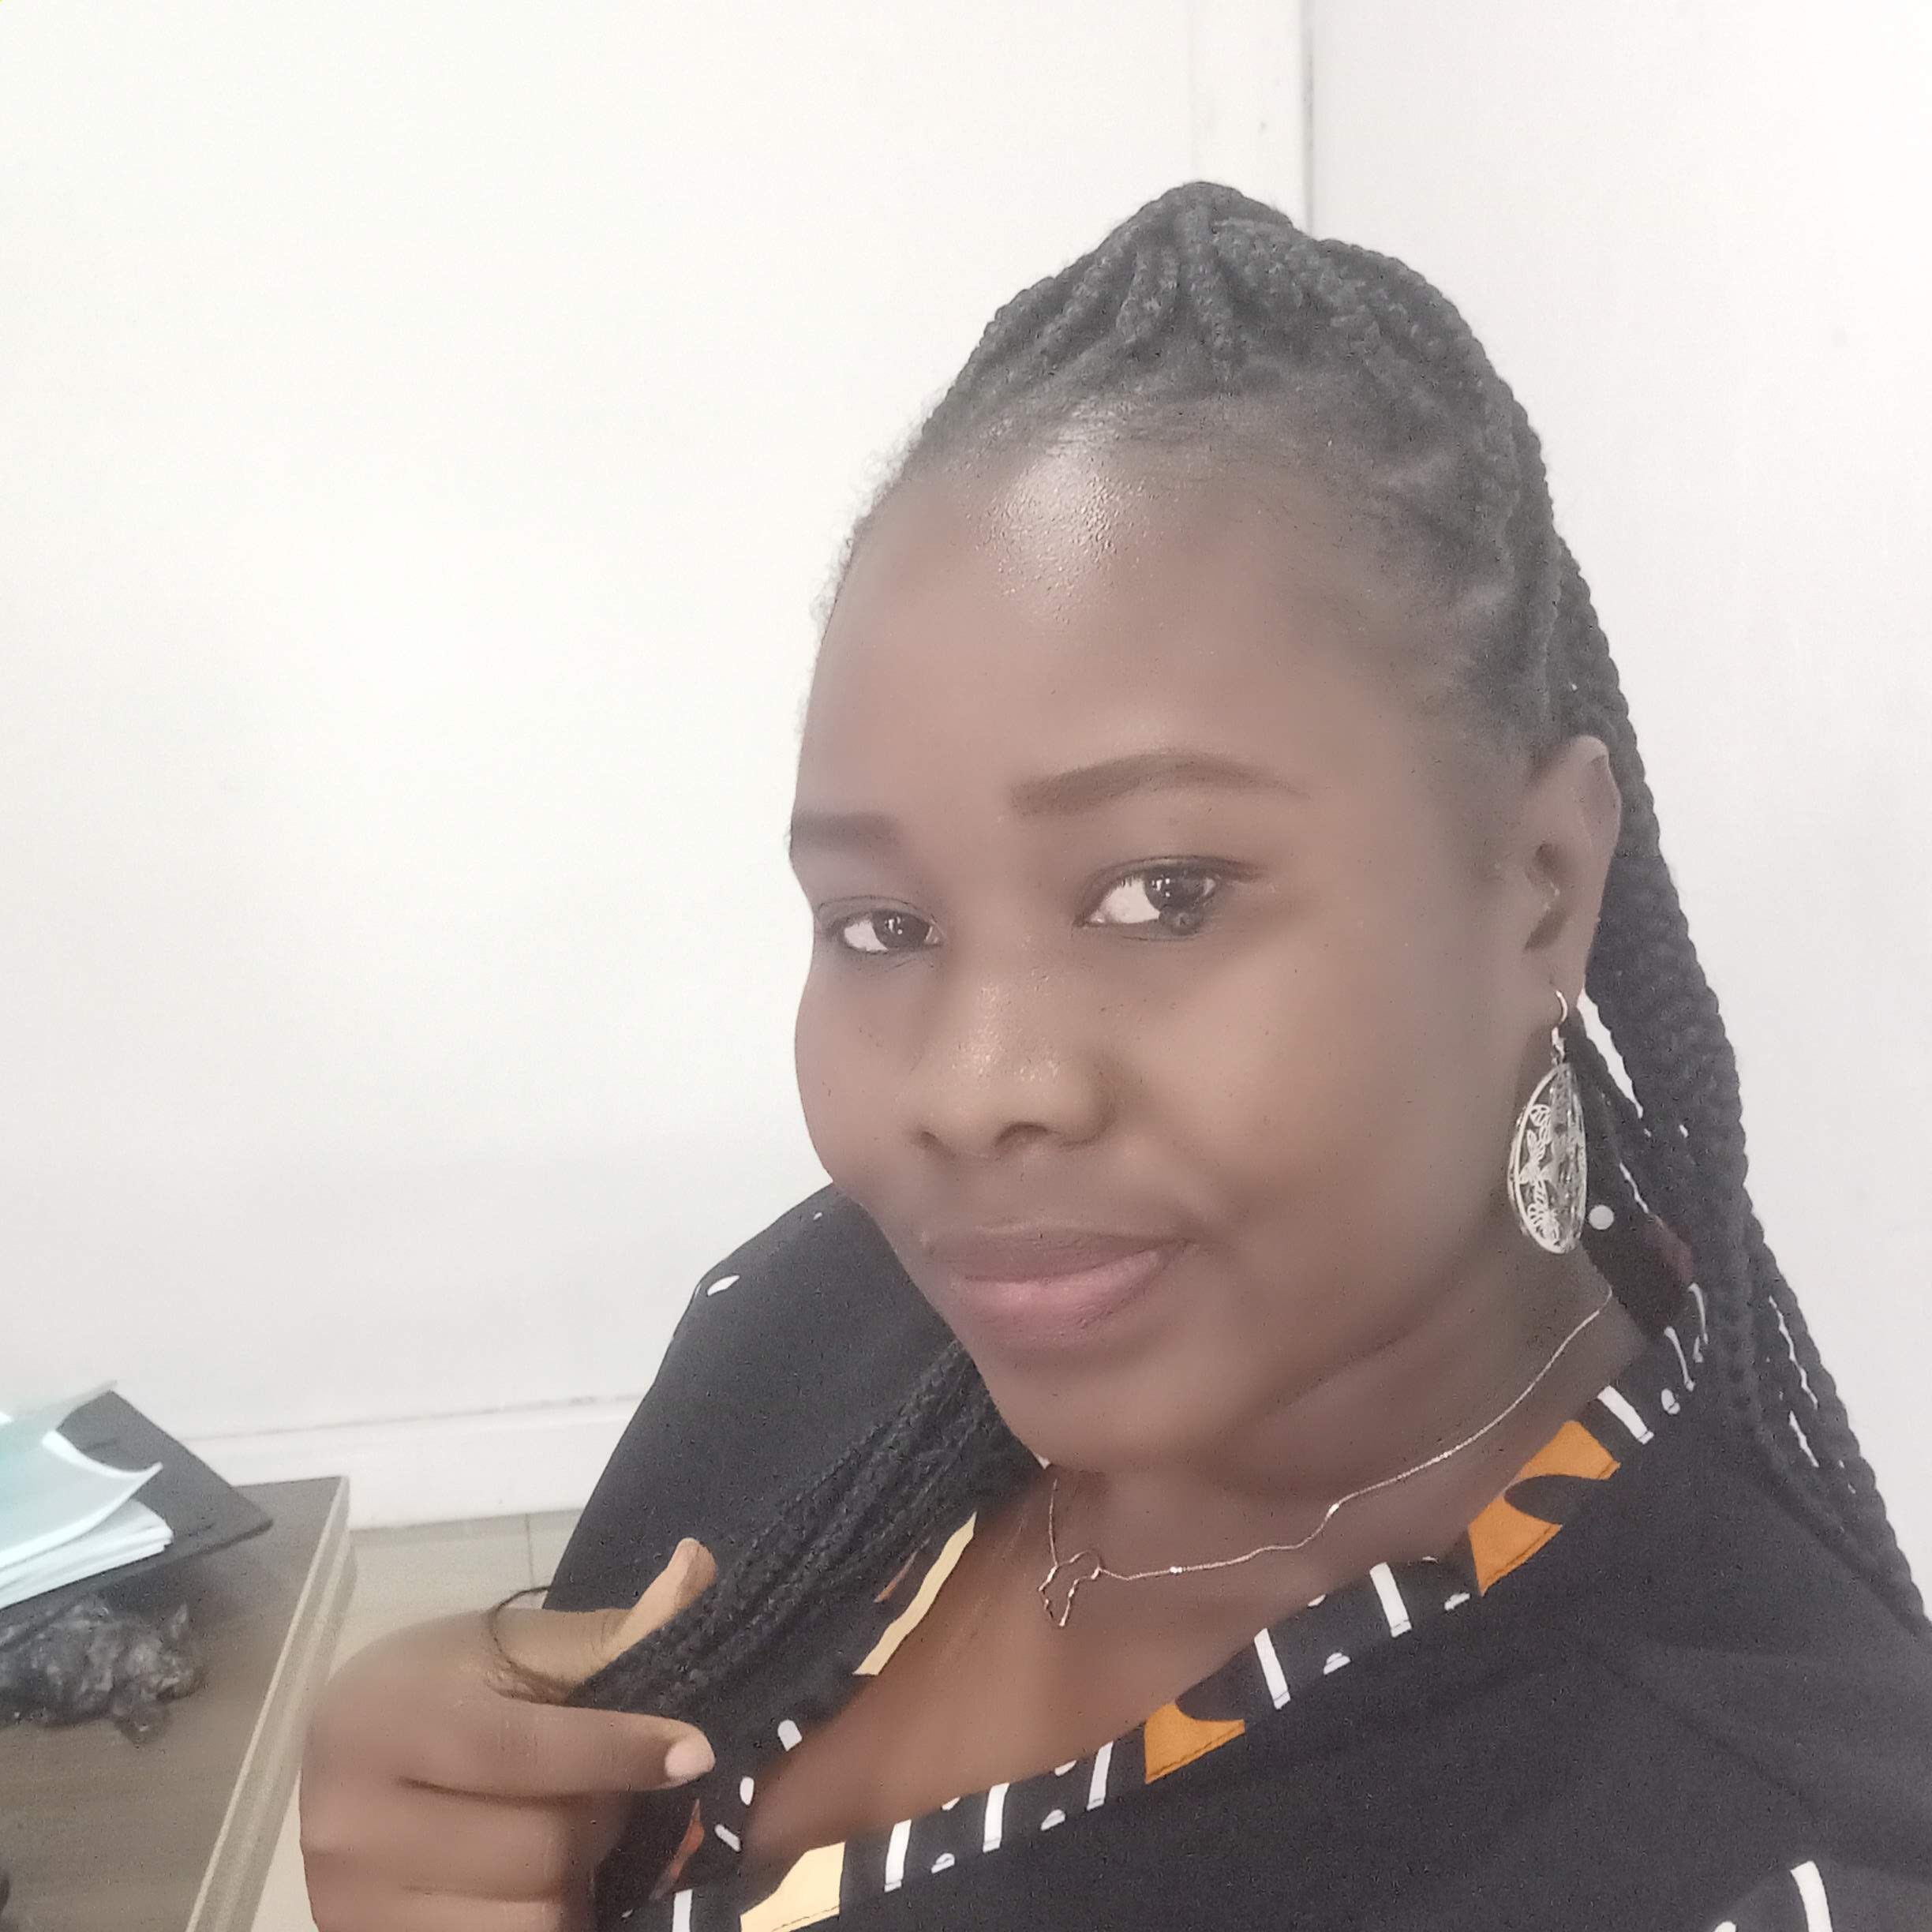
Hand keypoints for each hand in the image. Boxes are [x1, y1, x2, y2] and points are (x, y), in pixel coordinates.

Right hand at [301, 1538, 717, 1931]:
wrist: (347, 1753)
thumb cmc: (440, 1682)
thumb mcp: (513, 1643)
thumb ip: (610, 1630)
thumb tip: (700, 1565)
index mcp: (382, 1722)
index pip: (523, 1750)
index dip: (618, 1752)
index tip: (694, 1752)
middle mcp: (349, 1824)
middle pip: (539, 1847)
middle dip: (607, 1816)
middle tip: (621, 1790)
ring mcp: (354, 1906)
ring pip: (532, 1917)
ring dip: (582, 1879)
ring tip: (578, 1835)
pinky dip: (550, 1921)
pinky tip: (547, 1883)